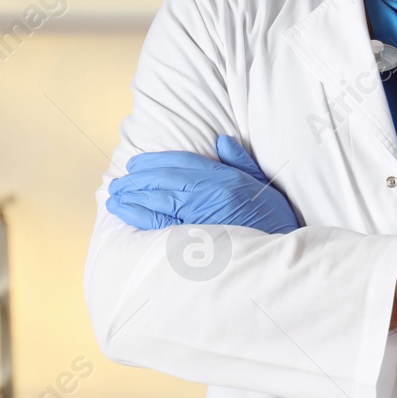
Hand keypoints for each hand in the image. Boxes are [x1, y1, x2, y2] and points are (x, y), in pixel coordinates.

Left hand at [106, 136, 299, 233]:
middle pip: (164, 181)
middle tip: (118, 183)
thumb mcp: (263, 184)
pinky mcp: (194, 241)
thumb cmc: (274, 221)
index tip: (137, 164)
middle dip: (137, 181)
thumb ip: (240, 162)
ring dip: (132, 198)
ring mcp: (201, 218)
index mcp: (226, 179)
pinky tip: (126, 214)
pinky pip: (161, 226)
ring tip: (114, 198)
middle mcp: (211, 194)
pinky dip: (140, 217)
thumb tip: (220, 141)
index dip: (156, 162)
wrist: (282, 256)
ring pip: (158, 202)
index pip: (183, 164)